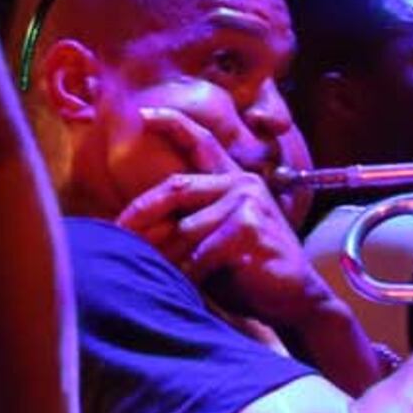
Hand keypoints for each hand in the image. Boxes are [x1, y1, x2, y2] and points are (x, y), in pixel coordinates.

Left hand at [118, 112, 326, 327]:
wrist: (294, 298)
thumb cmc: (247, 273)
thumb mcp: (211, 241)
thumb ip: (184, 225)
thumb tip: (132, 227)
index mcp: (233, 181)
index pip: (201, 143)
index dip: (172, 124)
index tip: (143, 114)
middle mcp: (241, 184)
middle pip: (176, 188)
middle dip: (141, 212)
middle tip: (118, 231)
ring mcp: (247, 202)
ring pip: (184, 229)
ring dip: (168, 258)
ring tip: (161, 276)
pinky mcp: (248, 226)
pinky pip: (201, 253)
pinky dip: (189, 274)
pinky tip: (190, 287)